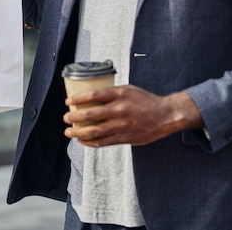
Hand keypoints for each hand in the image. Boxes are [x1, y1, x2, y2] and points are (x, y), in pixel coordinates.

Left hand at [63, 85, 203, 146]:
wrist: (165, 116)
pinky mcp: (124, 137)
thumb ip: (111, 93)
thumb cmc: (145, 101)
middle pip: (91, 114)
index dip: (78, 98)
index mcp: (120, 94)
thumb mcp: (128, 90)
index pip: (94, 95)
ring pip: (94, 131)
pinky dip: (90, 142)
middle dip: (74, 117)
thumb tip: (90, 97)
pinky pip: (103, 142)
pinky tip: (82, 140)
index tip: (68, 101)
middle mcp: (120, 109)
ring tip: (69, 132)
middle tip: (66, 118)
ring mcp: (122, 125)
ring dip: (78, 132)